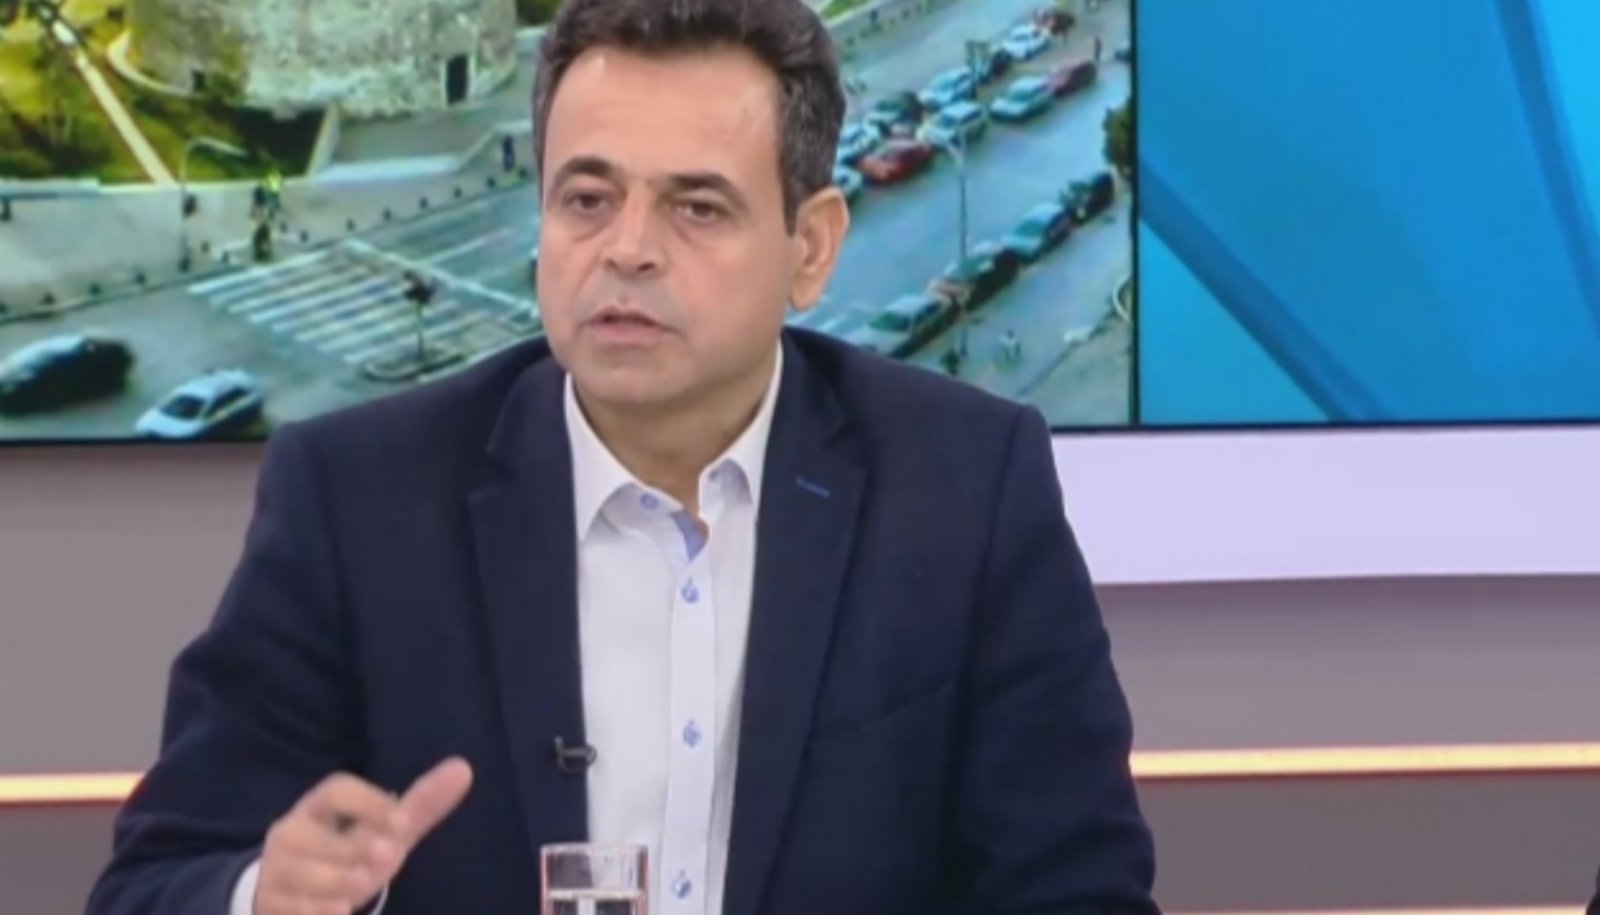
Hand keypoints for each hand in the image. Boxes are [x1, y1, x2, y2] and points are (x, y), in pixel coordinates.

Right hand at [254, 757, 472, 914]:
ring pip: (304, 875)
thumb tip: (463, 769)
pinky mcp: (269, 904)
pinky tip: (337, 911)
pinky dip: (318, 912)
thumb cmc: (348, 855)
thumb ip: (421, 806)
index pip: (336, 790)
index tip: (402, 824)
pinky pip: (294, 908)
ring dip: (337, 883)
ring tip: (360, 888)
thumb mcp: (385, 833)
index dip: (369, 803)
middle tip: (384, 858)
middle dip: (354, 850)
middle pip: (319, 836)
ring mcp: (275, 871)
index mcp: (318, 807)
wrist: (293, 896)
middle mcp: (290, 833)